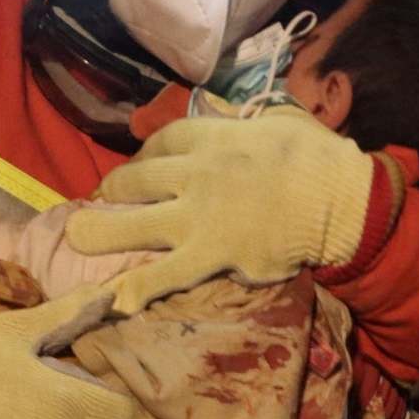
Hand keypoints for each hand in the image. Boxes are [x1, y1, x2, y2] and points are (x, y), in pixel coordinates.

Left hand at [63, 108, 376, 315]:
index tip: (137, 166)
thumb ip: (249, 122)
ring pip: (135, 223)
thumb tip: (239, 119)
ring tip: (75, 236)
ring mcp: (199, 217)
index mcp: (215, 138)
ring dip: (99, 231)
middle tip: (100, 200)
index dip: (142, 154)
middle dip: (113, 189)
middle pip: (137, 179)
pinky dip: (137, 287)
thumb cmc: (320, 159)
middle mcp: (196, 174)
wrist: (343, 202)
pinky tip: (113, 299)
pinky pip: (165, 273)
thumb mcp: (281, 121)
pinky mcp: (211, 255)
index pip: (163, 142)